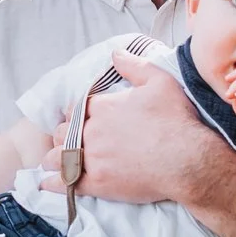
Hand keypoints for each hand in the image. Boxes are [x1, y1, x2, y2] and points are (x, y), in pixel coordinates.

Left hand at [57, 46, 218, 206]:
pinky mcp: (97, 183)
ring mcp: (92, 158)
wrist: (188, 160)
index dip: (77, 115)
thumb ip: (134, 66)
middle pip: (63, 132)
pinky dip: (53, 182)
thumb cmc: (176, 119)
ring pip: (58, 156)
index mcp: (102, 107)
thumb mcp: (160, 81)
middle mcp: (91, 131)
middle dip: (64, 135)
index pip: (76, 109)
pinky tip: (47, 183)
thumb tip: (115, 53)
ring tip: (57, 161)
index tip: (81, 120)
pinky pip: (66, 182)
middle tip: (72, 141)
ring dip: (56, 157)